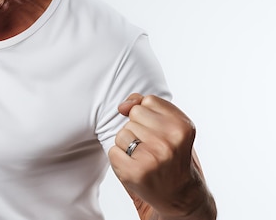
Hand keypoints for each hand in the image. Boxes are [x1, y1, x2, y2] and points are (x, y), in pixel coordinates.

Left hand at [109, 94, 208, 218]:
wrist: (180, 194)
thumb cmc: (172, 154)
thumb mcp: (170, 125)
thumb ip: (146, 105)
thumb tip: (122, 106)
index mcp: (182, 126)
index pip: (148, 100)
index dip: (150, 116)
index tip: (161, 132)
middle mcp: (170, 141)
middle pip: (134, 115)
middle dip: (139, 129)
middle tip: (154, 147)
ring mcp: (152, 157)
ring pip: (122, 133)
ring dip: (128, 144)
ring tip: (146, 157)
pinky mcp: (135, 172)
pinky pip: (112, 151)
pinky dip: (120, 158)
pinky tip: (136, 167)